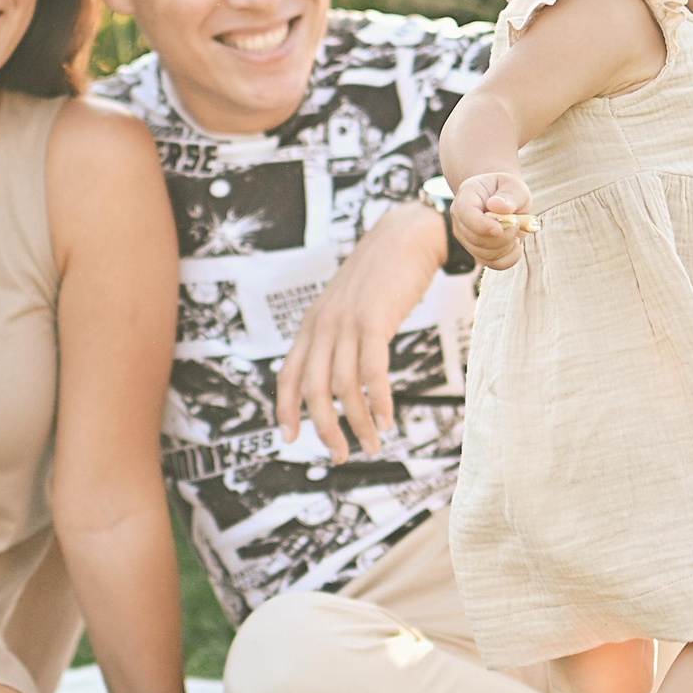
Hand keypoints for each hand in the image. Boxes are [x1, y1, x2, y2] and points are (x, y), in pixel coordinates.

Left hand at [274, 201, 444, 460]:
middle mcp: (323, 325)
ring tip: (372, 444)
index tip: (290, 438)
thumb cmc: (382, 276)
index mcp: (312, 325)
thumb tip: (340, 375)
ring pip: (343, 386)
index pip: (288, 374)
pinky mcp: (375, 321)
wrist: (406, 236)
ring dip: (357, 423)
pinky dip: (378, 402)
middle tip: (340, 455)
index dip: (286, 409)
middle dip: (325, 429)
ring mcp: (347, 323)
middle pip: (313, 390)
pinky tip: (386, 421)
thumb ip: (339, 336)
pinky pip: (372, 372)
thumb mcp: (348, 307)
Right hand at [451, 172, 535, 271]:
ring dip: (507, 246)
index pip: (466, 214)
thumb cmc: (508, 190)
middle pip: (476, 239)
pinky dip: (509, 258)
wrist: (504, 199)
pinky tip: (516, 246)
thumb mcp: (513, 185)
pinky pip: (493, 264)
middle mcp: (460, 219)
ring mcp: (466, 238)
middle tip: (517, 223)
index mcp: (466, 196)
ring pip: (484, 254)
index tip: (500, 229)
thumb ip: (509, 195)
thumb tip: (497, 206)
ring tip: (516, 231)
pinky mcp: (477, 252)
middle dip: (502, 236)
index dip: (482, 225)